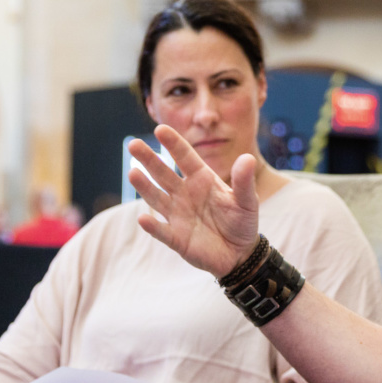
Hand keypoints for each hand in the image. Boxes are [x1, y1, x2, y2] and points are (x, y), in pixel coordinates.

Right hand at [128, 125, 259, 278]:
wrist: (240, 253)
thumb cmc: (242, 221)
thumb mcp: (247, 200)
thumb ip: (244, 181)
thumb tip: (248, 158)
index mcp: (201, 179)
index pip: (185, 157)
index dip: (173, 143)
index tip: (160, 129)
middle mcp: (184, 193)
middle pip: (163, 173)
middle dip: (149, 159)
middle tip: (133, 145)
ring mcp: (178, 215)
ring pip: (157, 198)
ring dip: (145, 187)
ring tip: (133, 173)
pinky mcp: (176, 238)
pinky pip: (162, 231)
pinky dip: (153, 226)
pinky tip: (143, 218)